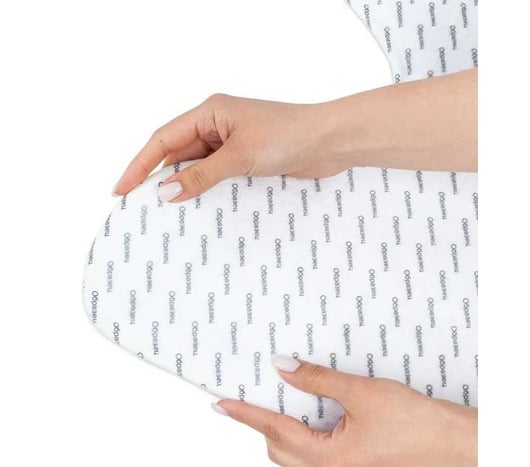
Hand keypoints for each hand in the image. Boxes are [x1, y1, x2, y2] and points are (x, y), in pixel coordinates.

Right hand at [113, 94, 343, 201]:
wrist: (330, 142)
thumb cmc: (289, 135)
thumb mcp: (239, 156)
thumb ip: (202, 175)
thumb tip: (167, 192)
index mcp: (210, 112)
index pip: (164, 139)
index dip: (140, 165)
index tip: (122, 189)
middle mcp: (218, 125)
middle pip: (178, 154)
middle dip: (161, 179)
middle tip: (142, 208)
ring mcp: (233, 144)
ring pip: (198, 167)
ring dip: (186, 188)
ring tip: (169, 215)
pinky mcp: (247, 160)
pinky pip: (218, 176)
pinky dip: (208, 191)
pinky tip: (200, 209)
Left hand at [213, 356, 476, 466]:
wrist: (452, 439)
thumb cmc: (412, 417)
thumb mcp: (359, 390)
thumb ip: (316, 379)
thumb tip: (282, 367)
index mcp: (331, 459)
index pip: (275, 432)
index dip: (246, 415)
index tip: (222, 405)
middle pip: (283, 452)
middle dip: (266, 427)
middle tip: (257, 403)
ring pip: (303, 462)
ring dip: (292, 437)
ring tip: (293, 410)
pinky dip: (315, 446)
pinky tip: (325, 427)